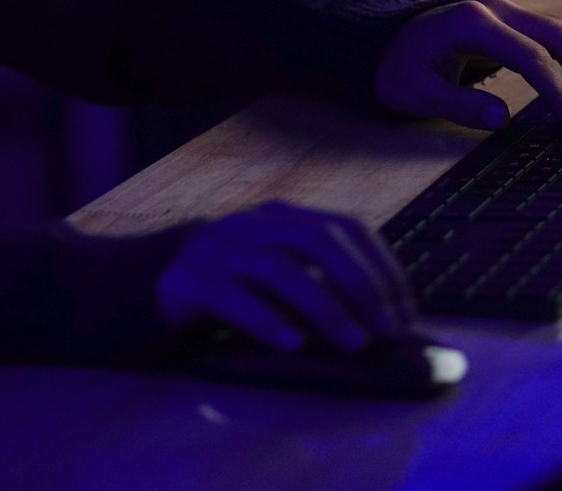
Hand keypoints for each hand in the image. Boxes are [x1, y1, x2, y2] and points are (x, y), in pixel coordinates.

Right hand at [155, 200, 415, 352]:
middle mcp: (254, 224)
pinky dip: (267, 321)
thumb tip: (387, 320)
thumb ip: (322, 280)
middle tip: (385, 331)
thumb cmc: (236, 283)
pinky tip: (291, 344)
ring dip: (325, 307)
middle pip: (318, 240)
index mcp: (283, 216)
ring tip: (352, 343)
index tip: (404, 313)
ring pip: (280, 269)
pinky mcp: (191, 281)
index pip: (347, 226)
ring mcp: (220, 249)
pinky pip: (233, 299)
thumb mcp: (279, 270)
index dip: (381, 267)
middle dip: (361, 286)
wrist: (157, 281)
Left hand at [372, 0, 561, 133]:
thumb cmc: (396, 69)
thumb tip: (504, 118)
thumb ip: (457, 105)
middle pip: (559, 36)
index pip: (531, 57)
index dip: (558, 93)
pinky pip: (553, 38)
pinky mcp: (511, 22)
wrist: (383, 41)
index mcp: (472, 22)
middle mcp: (495, 9)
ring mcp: (505, 11)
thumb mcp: (414, 92)